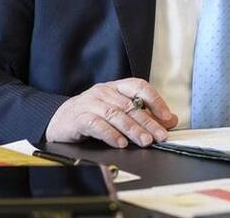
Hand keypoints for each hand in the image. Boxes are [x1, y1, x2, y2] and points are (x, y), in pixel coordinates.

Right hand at [45, 78, 177, 147]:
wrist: (59, 120)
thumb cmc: (91, 115)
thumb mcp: (118, 111)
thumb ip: (143, 114)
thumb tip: (170, 120)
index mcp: (116, 87)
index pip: (139, 86)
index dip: (155, 100)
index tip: (166, 117)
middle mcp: (104, 92)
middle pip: (130, 105)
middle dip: (148, 122)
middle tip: (160, 135)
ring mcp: (90, 103)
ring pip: (116, 115)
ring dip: (132, 129)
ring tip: (145, 141)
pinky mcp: (78, 118)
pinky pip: (97, 125)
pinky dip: (110, 134)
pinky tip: (120, 143)